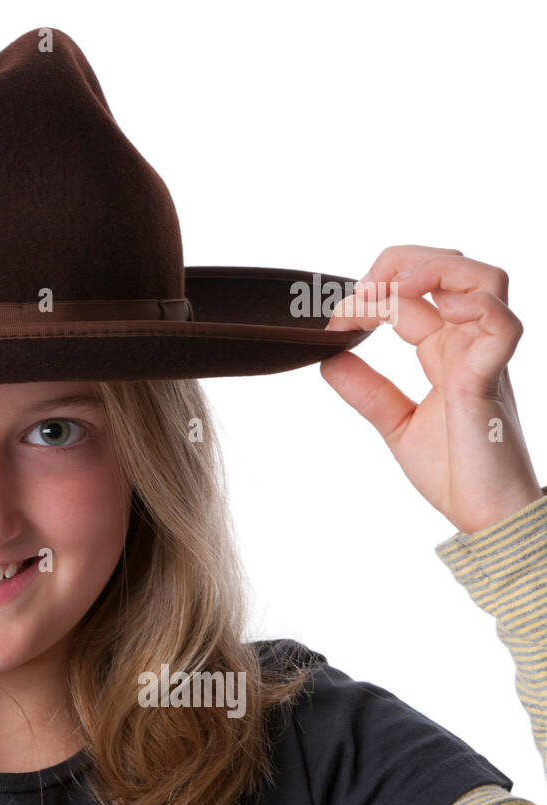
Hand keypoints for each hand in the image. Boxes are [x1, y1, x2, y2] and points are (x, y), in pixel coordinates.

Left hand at [320, 245, 541, 535]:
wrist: (484, 516)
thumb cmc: (456, 473)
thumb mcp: (397, 424)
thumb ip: (368, 391)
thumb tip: (329, 359)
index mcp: (446, 352)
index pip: (414, 295)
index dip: (371, 293)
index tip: (332, 319)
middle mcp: (468, 345)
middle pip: (454, 269)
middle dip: (404, 262)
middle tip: (361, 290)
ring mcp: (484, 358)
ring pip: (486, 280)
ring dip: (435, 271)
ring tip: (393, 288)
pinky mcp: (490, 380)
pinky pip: (500, 325)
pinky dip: (471, 305)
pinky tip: (436, 312)